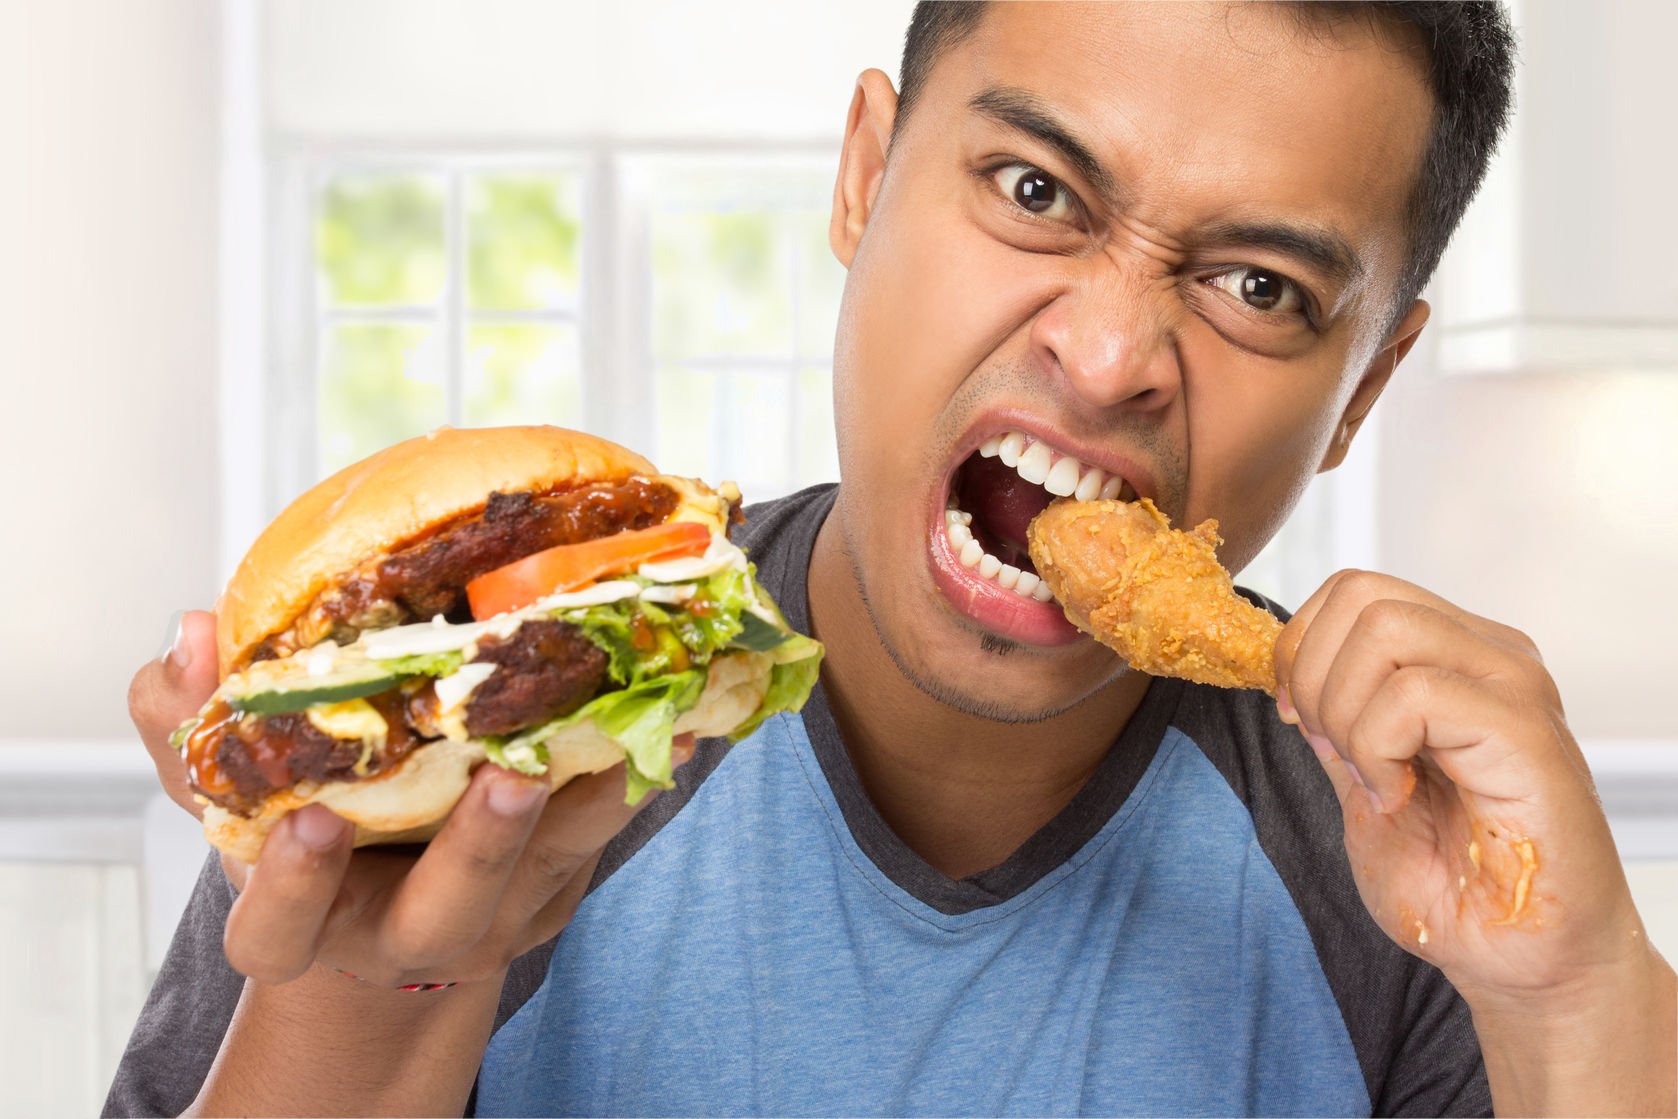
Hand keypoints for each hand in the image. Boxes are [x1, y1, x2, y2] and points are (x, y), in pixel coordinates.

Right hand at [126, 606, 692, 988]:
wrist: (394, 917)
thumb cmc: (313, 836)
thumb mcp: (233, 798)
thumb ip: (191, 727)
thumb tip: (189, 633)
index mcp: (310, 925)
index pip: (280, 932)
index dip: (294, 886)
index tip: (310, 823)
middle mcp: (408, 934)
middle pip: (445, 913)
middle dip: (479, 848)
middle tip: (510, 775)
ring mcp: (496, 915)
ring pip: (547, 869)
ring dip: (590, 799)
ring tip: (632, 727)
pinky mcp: (559, 886)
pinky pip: (605, 832)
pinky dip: (642, 774)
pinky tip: (681, 721)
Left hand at [1273, 570, 1650, 998]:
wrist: (1519, 959)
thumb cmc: (1452, 882)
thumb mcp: (1360, 781)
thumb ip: (1333, 721)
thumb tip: (1285, 670)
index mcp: (1455, 658)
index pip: (1354, 590)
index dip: (1300, 649)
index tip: (1300, 723)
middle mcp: (1490, 657)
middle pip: (1360, 593)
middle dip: (1312, 676)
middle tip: (1334, 753)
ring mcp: (1514, 687)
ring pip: (1384, 628)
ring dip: (1346, 712)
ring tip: (1375, 780)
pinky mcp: (1525, 731)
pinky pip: (1415, 693)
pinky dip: (1377, 748)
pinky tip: (1399, 797)